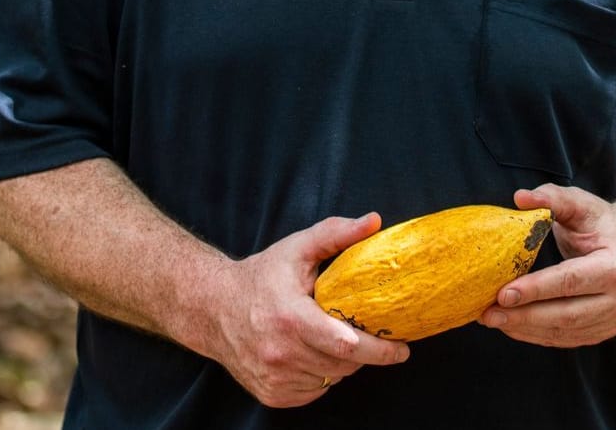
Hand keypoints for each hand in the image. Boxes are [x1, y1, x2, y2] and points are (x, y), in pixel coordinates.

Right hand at [201, 213, 410, 407]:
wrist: (213, 308)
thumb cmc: (261, 276)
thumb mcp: (296, 249)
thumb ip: (335, 234)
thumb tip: (374, 222)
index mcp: (290, 317)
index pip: (346, 344)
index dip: (379, 350)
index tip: (402, 348)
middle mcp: (280, 352)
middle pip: (344, 365)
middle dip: (364, 354)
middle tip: (371, 337)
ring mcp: (275, 377)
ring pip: (331, 380)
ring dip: (342, 364)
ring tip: (334, 339)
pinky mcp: (272, 394)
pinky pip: (314, 391)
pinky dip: (321, 375)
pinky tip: (312, 353)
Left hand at [478, 185, 615, 347]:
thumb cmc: (601, 224)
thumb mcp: (581, 203)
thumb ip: (552, 197)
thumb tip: (520, 197)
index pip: (570, 280)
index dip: (535, 289)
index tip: (502, 294)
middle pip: (567, 314)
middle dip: (524, 316)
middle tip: (488, 313)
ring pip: (565, 331)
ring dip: (526, 329)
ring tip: (492, 319)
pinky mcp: (605, 331)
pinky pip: (568, 338)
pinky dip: (538, 335)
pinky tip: (512, 327)